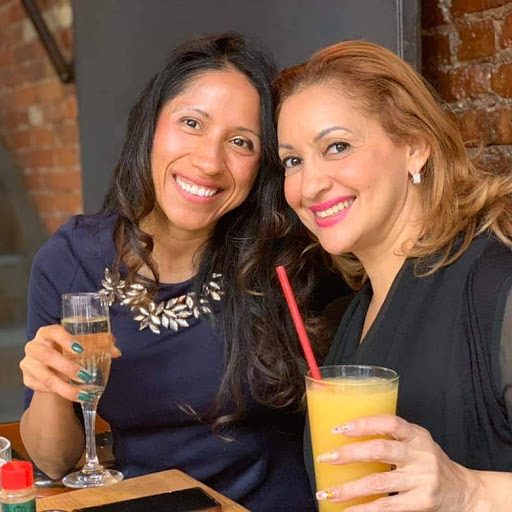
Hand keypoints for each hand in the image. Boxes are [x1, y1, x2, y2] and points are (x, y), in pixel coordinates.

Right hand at [20, 325, 121, 401]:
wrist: (52, 366)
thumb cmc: (68, 350)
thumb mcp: (82, 344)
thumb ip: (99, 344)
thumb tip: (116, 351)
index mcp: (48, 332)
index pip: (54, 331)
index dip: (66, 339)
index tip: (81, 349)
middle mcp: (34, 346)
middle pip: (46, 355)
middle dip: (67, 367)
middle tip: (85, 376)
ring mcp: (28, 363)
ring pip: (44, 376)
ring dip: (64, 386)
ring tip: (82, 393)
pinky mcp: (27, 379)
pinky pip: (42, 387)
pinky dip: (57, 392)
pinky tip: (72, 395)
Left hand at [315, 414, 478, 510]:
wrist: (463, 491)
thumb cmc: (430, 461)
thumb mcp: (417, 441)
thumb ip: (391, 437)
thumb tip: (347, 433)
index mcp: (417, 434)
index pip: (389, 423)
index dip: (363, 424)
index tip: (339, 429)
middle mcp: (420, 455)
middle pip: (379, 451)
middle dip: (348, 454)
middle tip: (326, 458)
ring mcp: (421, 480)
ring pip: (378, 483)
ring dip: (349, 488)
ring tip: (328, 492)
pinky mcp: (421, 502)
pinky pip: (387, 506)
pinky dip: (364, 509)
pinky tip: (348, 510)